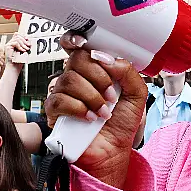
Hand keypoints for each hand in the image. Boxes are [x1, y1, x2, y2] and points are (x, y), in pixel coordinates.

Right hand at [4, 34, 29, 67]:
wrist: (14, 67)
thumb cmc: (18, 62)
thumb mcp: (23, 52)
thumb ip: (24, 45)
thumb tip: (28, 40)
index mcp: (13, 44)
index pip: (17, 36)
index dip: (23, 36)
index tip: (27, 39)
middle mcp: (10, 44)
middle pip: (17, 36)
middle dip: (25, 41)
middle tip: (29, 45)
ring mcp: (8, 45)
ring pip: (17, 39)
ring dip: (23, 44)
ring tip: (26, 49)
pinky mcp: (7, 47)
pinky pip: (15, 43)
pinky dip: (20, 46)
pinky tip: (22, 50)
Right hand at [47, 33, 147, 186]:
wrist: (114, 151)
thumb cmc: (122, 122)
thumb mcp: (137, 94)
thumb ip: (128, 71)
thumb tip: (105, 57)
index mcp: (93, 70)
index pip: (76, 46)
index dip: (74, 39)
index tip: (83, 43)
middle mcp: (75, 78)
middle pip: (76, 59)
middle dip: (99, 77)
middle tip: (111, 95)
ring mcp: (62, 94)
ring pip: (69, 80)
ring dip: (92, 97)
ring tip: (103, 112)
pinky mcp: (54, 112)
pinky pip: (58, 100)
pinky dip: (79, 108)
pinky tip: (90, 118)